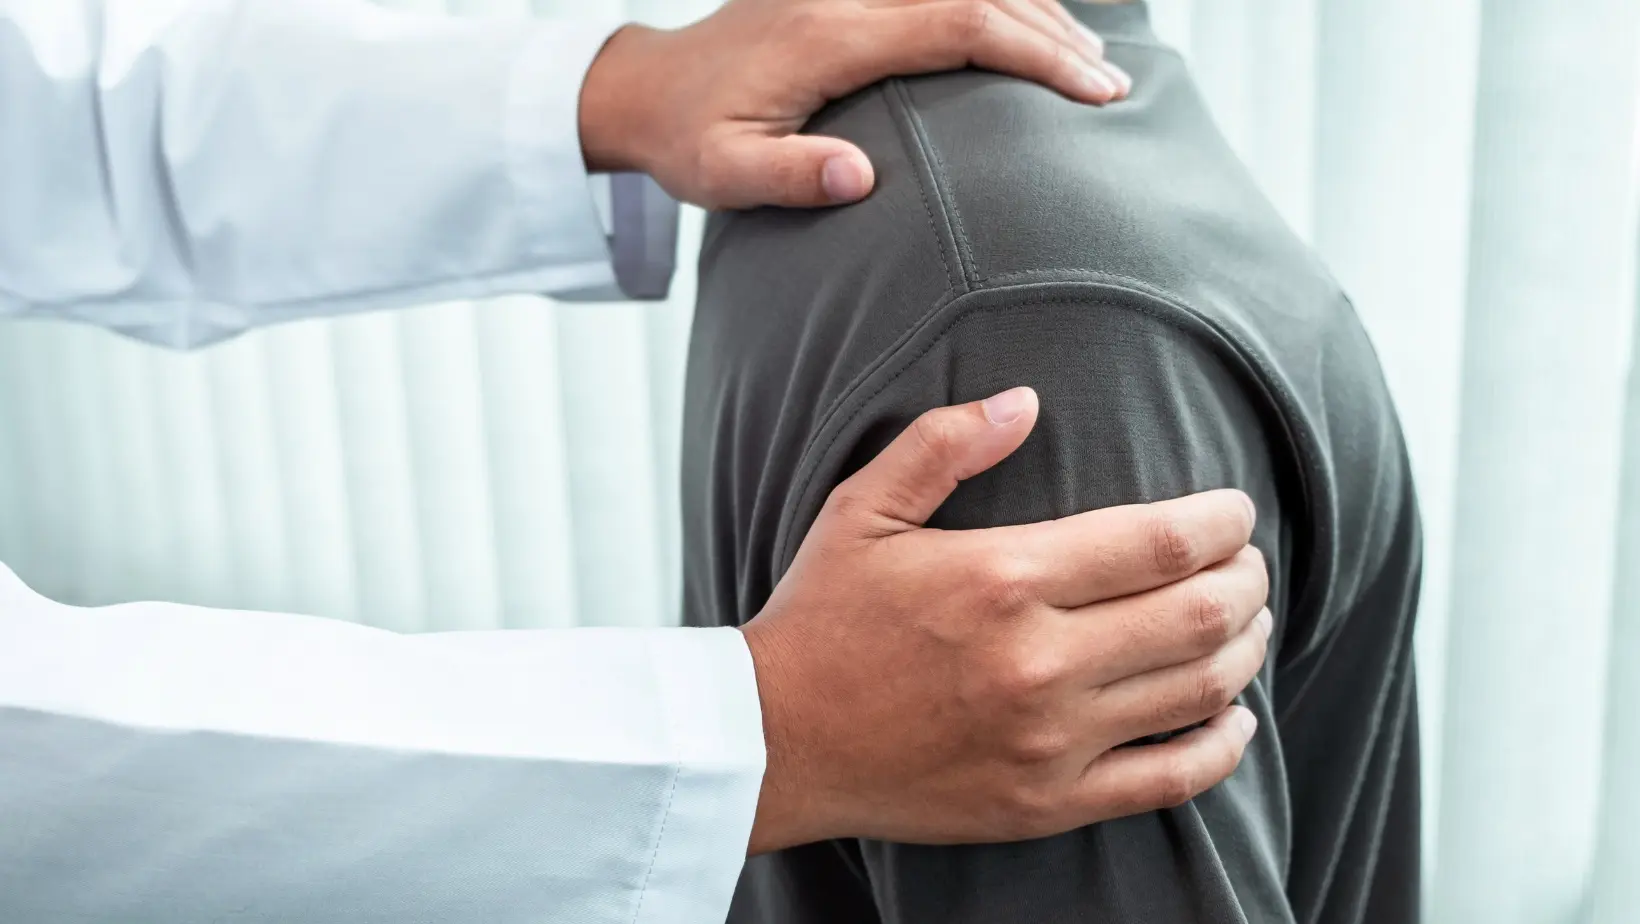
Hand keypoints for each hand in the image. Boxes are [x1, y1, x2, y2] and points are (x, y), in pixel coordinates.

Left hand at [579, 0, 1130, 208]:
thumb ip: (787, 176)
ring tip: (1089, 59)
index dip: (1033, 53)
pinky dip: (994, 1)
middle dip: (1054, 32)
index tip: (1092, 91)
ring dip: (1033, 9)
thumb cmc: (688, 138)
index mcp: (828, 34)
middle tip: (1112, 85)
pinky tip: (1029, 24)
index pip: (957, 26)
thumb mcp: (721, 173)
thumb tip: (860, 179)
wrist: (648, 87)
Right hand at [742, 387, 1270, 853]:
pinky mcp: (1049, 803)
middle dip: (1248, 580)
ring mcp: (1051, 740)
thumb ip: (944, 444)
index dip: (1224, 521)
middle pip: (1201, 614)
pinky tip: (1232, 716)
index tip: (1236, 511)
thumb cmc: (821, 618)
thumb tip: (1026, 400)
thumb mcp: (862, 509)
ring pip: (1200, 690)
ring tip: (1245, 623)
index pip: (1164, 541)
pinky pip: (1171, 778)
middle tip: (1248, 564)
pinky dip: (1223, 745)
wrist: (775, 741)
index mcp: (1003, 576)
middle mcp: (1039, 660)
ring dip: (1245, 648)